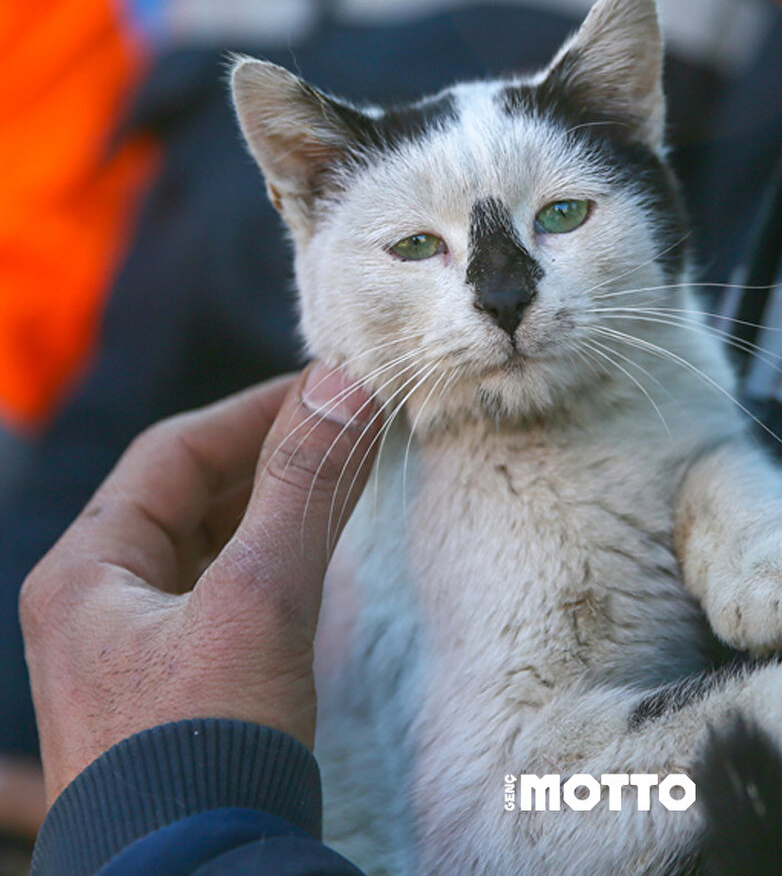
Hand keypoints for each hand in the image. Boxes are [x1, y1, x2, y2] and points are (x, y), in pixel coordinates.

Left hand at [20, 363, 381, 806]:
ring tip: (345, 484)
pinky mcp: (174, 689)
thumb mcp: (259, 600)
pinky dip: (273, 561)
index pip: (174, 453)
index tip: (330, 392)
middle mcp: (97, 604)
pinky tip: (317, 559)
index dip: (254, 412)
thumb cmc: (205, 745)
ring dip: (275, 508)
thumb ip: (303, 486)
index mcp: (87, 572)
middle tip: (348, 434)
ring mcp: (133, 652)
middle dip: (271, 458)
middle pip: (188, 496)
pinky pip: (224, 595)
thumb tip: (344, 381)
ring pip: (210, 545)